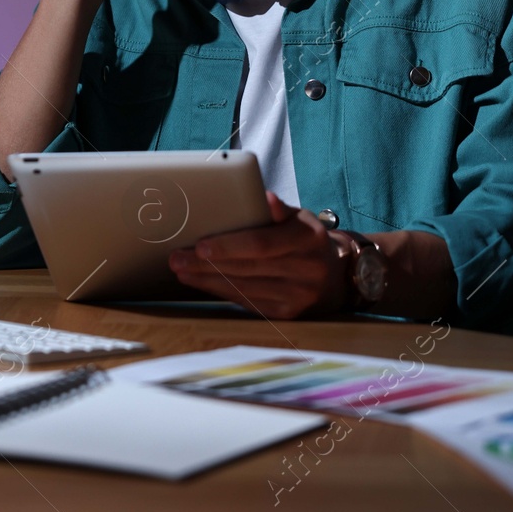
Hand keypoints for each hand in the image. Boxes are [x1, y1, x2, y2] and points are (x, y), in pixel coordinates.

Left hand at [168, 194, 348, 318]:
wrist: (335, 276)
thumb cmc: (304, 239)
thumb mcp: (298, 218)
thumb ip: (277, 209)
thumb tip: (264, 197)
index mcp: (308, 238)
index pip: (262, 243)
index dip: (230, 245)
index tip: (200, 245)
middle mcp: (307, 269)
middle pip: (247, 268)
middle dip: (207, 264)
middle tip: (177, 258)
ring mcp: (299, 295)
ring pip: (244, 287)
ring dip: (207, 279)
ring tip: (182, 269)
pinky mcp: (288, 314)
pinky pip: (247, 302)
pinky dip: (221, 291)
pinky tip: (202, 282)